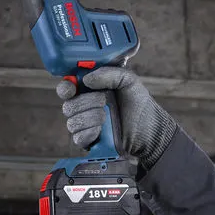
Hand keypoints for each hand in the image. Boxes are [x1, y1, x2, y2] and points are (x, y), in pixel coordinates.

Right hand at [56, 67, 177, 169]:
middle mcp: (83, 107)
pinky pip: (78, 138)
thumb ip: (109, 74)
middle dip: (86, 102)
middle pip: (68, 106)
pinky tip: (101, 130)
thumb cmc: (138, 103)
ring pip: (72, 122)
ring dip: (90, 118)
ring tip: (106, 117)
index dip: (65, 88)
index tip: (72, 88)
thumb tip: (87, 79)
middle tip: (103, 101)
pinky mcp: (89, 141)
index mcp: (89, 90)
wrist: (150, 129)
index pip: (66, 88)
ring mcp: (85, 125)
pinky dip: (89, 133)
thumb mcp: (128, 80)